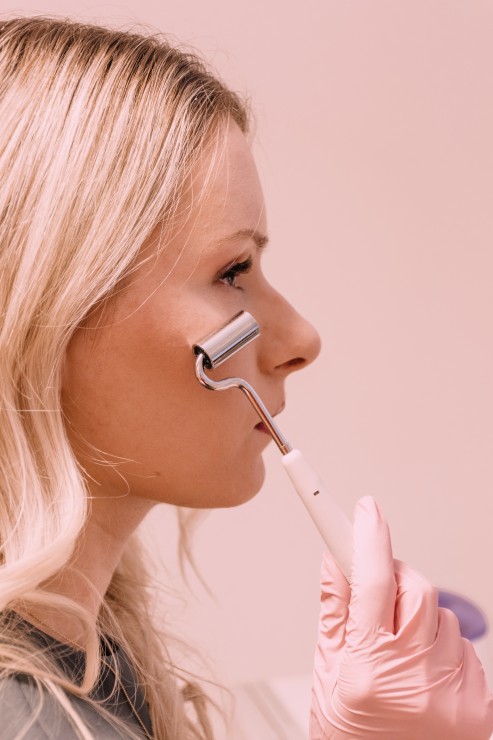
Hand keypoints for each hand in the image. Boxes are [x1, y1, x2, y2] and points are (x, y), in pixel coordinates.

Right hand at [310, 495, 492, 738]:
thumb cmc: (350, 737)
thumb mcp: (327, 675)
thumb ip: (335, 611)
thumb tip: (334, 558)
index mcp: (366, 670)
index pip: (370, 582)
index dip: (367, 538)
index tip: (366, 510)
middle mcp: (414, 681)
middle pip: (417, 588)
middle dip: (396, 579)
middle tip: (378, 594)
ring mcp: (452, 697)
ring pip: (442, 618)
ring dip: (420, 621)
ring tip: (401, 657)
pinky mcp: (480, 710)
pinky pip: (465, 650)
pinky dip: (443, 651)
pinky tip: (425, 678)